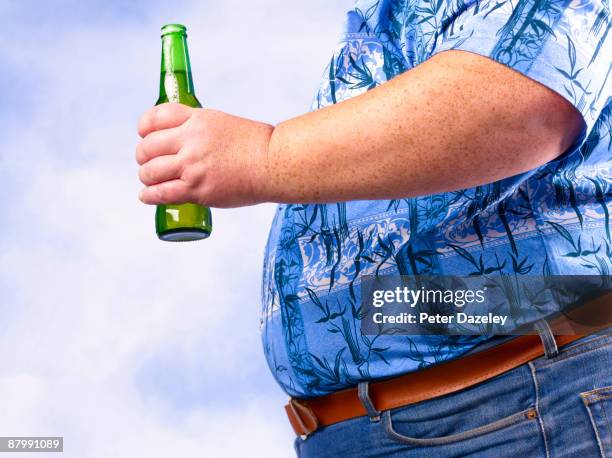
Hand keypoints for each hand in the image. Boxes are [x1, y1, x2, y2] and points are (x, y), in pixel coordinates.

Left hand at [136, 103, 272, 207]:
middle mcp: (190, 140)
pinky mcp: (197, 190)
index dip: (144, 128)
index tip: (144, 135)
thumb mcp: (223, 122)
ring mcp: (192, 166)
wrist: (273, 163)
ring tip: (151, 181)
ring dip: (146, 177)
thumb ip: (200, 128)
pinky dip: (149, 195)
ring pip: (150, 171)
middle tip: (148, 163)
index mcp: (197, 120)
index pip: (156, 117)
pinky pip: (161, 193)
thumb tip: (183, 140)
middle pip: (148, 147)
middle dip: (143, 156)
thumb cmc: (255, 145)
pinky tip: (147, 196)